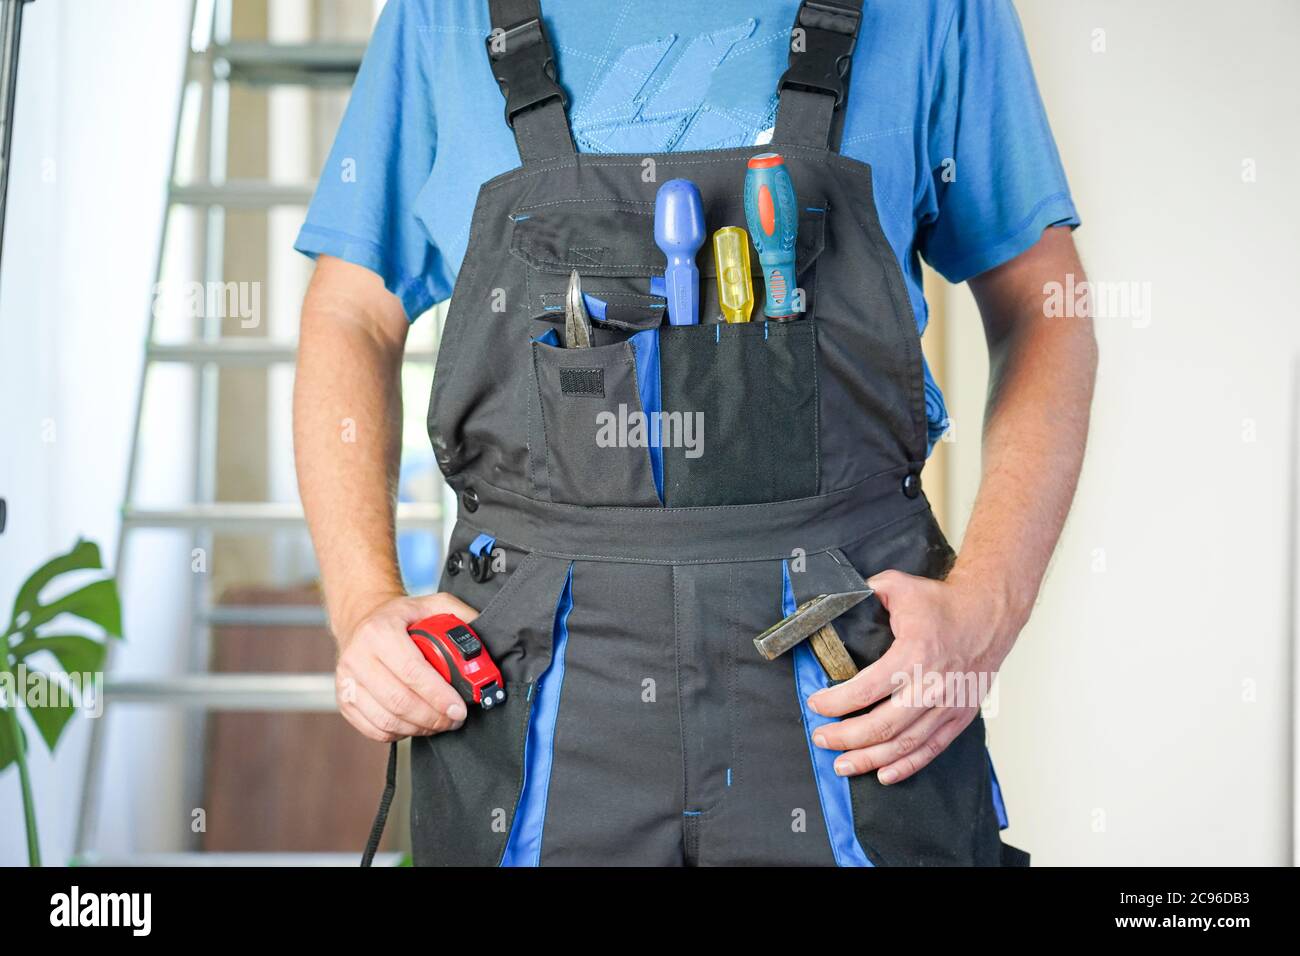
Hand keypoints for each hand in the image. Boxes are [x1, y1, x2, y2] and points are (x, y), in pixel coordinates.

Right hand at [334, 592, 480, 741]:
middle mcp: (357, 656)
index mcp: (380, 632)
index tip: (459, 708)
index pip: (412, 671)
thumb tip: (487, 638)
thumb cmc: (401, 617)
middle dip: (433, 717)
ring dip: (418, 728)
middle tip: (454, 719)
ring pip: (386, 719)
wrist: (361, 619)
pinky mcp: (344, 700)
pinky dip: (399, 734)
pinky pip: (373, 728)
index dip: (438, 695)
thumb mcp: (432, 605)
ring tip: (439, 723)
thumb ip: (460, 617)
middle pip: (398, 701)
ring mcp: (347, 681)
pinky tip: (415, 725)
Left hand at [806, 568, 1019, 784]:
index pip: (866, 689)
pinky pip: (931, 749)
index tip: (816, 704)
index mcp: (914, 655)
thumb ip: (865, 592)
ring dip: (870, 758)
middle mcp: (933, 686)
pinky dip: (907, 766)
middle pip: (882, 726)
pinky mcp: (959, 716)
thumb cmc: (945, 603)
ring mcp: (948, 705)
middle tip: (821, 739)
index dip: (836, 702)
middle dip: (845, 737)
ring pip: (904, 744)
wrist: (989, 613)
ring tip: (843, 764)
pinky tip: (883, 773)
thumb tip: (836, 599)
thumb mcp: (898, 586)